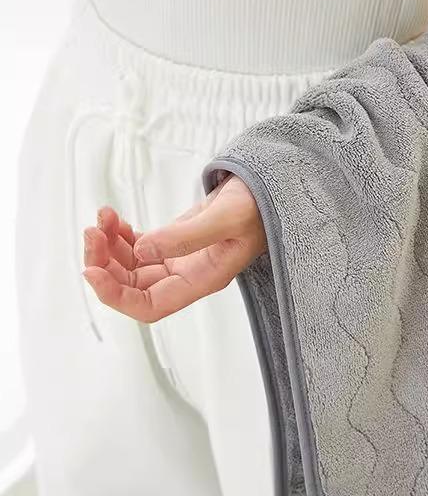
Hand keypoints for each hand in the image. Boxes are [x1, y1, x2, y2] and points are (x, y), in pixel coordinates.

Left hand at [82, 174, 266, 322]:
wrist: (266, 190)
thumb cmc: (257, 207)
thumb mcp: (225, 218)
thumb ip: (184, 236)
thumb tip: (141, 250)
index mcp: (201, 280)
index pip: (150, 306)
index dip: (117, 296)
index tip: (92, 272)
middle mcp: (187, 276)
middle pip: (132, 287)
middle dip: (105, 264)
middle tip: (93, 232)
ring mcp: (179, 260)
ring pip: (130, 267)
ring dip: (109, 246)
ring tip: (104, 218)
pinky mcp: (174, 242)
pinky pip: (137, 248)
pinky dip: (120, 236)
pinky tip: (115, 220)